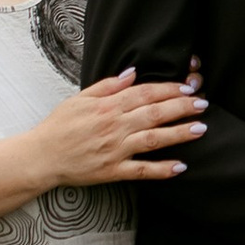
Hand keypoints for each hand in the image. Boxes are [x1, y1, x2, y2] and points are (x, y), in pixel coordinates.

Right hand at [31, 68, 206, 188]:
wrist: (42, 156)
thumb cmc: (59, 126)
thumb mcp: (80, 98)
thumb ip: (107, 85)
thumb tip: (132, 73)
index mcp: (107, 106)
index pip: (145, 94)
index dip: (169, 89)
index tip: (187, 87)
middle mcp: (114, 126)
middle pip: (154, 114)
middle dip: (182, 107)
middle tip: (202, 104)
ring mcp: (115, 149)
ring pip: (153, 139)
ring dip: (179, 134)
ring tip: (200, 129)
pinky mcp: (113, 171)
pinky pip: (142, 170)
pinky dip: (162, 169)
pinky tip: (180, 166)